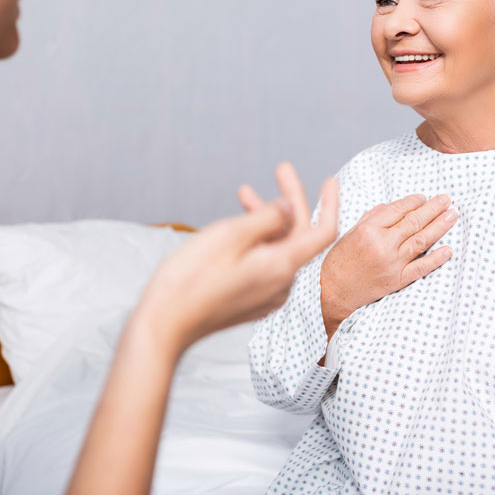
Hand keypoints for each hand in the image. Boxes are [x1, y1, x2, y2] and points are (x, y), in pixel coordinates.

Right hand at [136, 163, 338, 356]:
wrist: (163, 325)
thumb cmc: (191, 279)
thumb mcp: (230, 235)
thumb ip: (267, 218)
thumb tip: (288, 209)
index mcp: (282, 267)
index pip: (323, 232)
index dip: (330, 203)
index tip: (330, 181)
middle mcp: (281, 286)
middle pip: (298, 237)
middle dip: (289, 202)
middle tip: (280, 169)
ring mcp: (266, 297)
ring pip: (279, 249)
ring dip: (268, 220)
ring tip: (244, 194)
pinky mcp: (250, 302)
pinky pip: (265, 265)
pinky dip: (258, 242)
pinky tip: (238, 230)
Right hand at [319, 193, 455, 337]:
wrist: (333, 292)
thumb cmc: (339, 261)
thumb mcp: (349, 233)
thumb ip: (370, 218)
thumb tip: (390, 207)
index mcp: (368, 230)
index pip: (397, 210)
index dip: (413, 202)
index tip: (424, 197)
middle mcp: (382, 245)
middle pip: (414, 222)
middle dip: (432, 209)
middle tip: (446, 199)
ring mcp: (392, 263)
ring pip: (422, 241)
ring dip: (439, 227)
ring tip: (452, 215)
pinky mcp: (398, 280)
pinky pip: (421, 267)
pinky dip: (437, 258)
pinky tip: (449, 250)